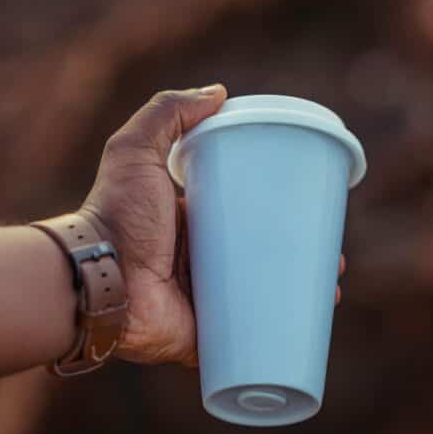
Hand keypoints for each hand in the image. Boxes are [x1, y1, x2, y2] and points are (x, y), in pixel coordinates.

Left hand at [82, 87, 345, 367]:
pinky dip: (280, 337)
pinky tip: (310, 329)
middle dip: (300, 260)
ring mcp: (202, 305)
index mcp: (188, 224)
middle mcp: (196, 265)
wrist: (99, 282)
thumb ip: (167, 112)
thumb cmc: (116, 216)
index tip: (313, 213)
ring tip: (330, 293)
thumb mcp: (135, 150)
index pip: (242, 216)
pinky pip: (248, 340)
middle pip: (260, 260)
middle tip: (334, 259)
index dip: (278, 214)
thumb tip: (219, 92)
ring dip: (300, 298)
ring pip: (261, 300)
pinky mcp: (204, 339)